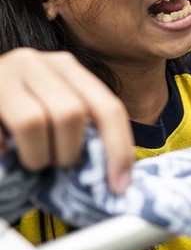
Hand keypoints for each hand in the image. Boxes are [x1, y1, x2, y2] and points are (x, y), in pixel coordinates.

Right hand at [0, 49, 133, 191]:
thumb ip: (79, 128)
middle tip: (59, 166)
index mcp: (67, 68)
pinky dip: (5, 151)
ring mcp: (5, 74)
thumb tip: (114, 176)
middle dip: (69, 152)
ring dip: (38, 156)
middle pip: (71, 114)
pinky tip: (5, 153)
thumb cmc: (17, 109)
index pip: (108, 107)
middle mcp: (38, 64)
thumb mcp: (54, 108)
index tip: (119, 185)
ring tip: (33, 161)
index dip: (118, 149)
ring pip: (34, 121)